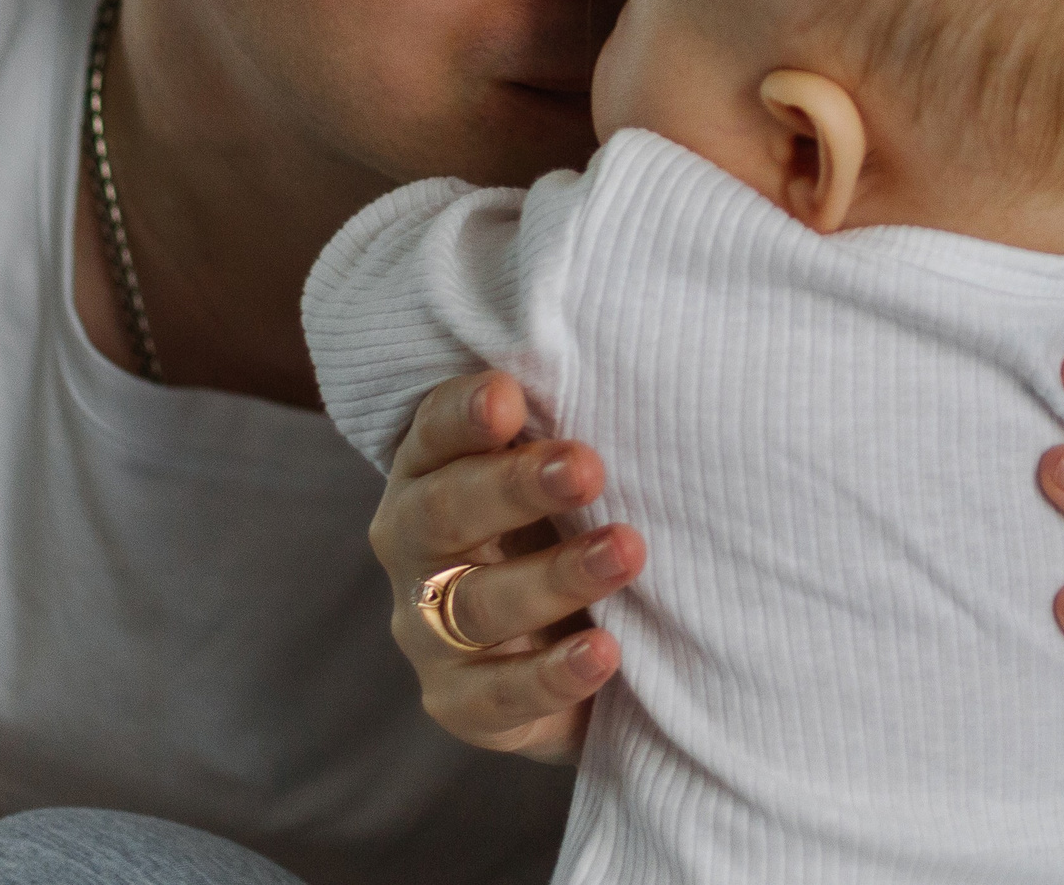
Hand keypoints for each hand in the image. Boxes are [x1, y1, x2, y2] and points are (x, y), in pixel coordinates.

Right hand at [369, 371, 646, 762]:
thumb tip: (648, 361)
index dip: (462, 414)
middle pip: (447, 511)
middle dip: (516, 487)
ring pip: (478, 604)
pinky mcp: (461, 702)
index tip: (507, 396)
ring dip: (555, 577)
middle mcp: (416, 548)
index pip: (432, 433)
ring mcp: (429, 631)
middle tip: (588, 467)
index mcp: (433, 471)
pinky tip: (606, 652)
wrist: (573, 642)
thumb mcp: (568, 472)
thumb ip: (573, 424)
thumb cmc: (570, 522)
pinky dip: (554, 676)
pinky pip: (499, 695)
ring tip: (627, 551)